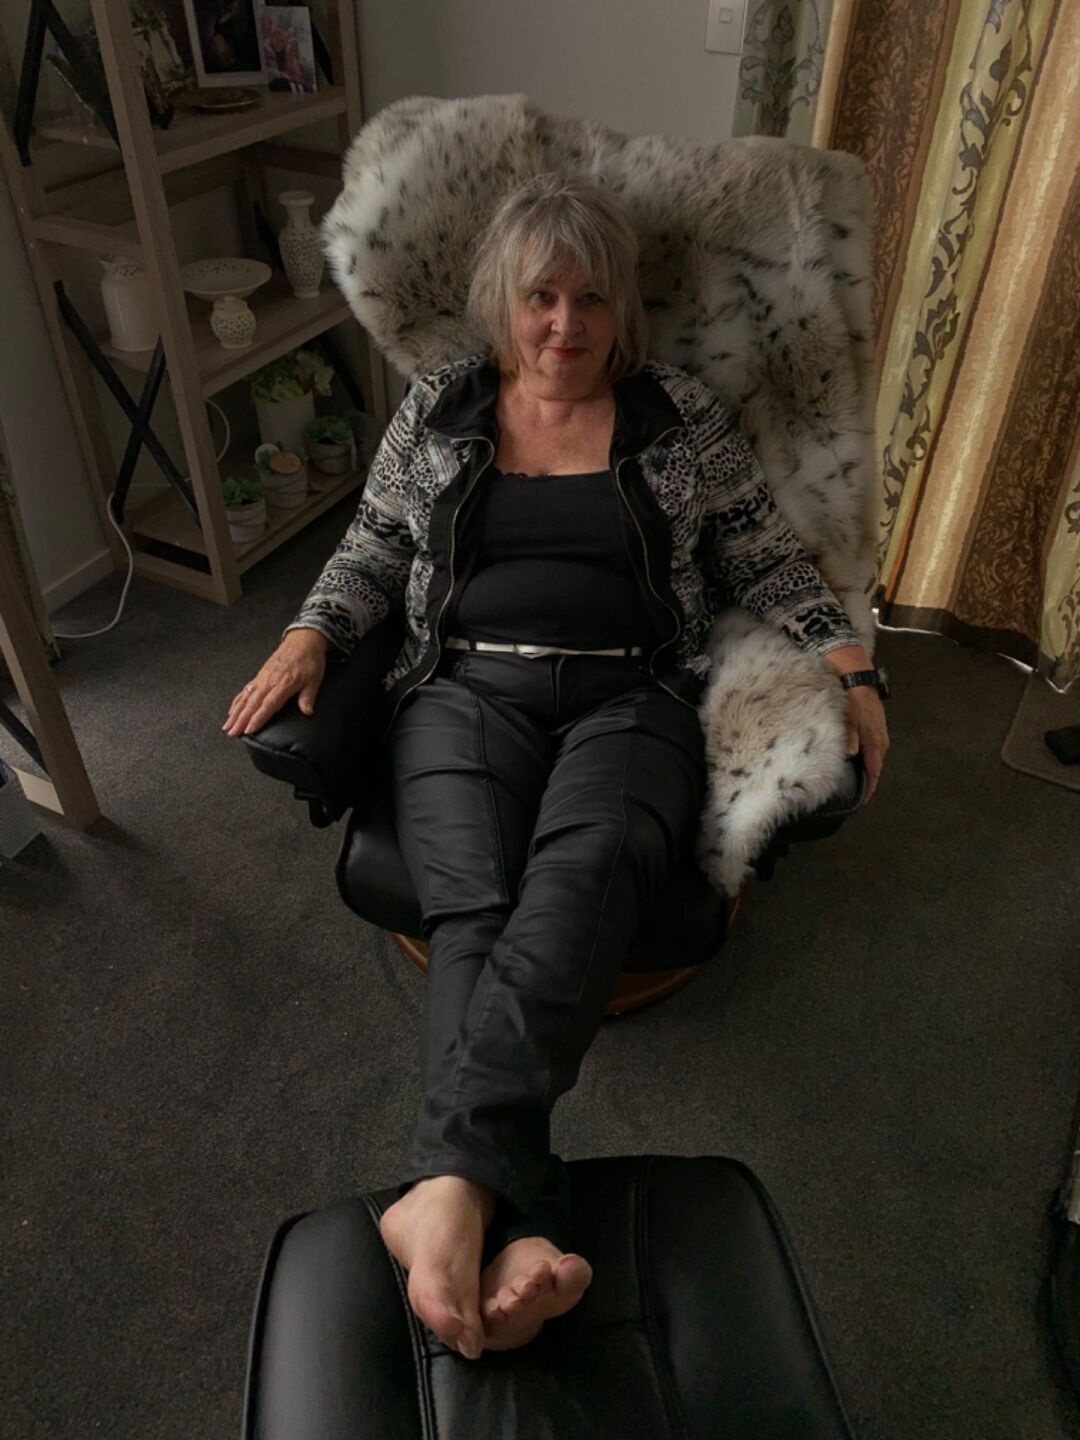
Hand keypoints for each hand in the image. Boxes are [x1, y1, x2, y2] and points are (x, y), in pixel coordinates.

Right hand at [223, 628, 328, 737]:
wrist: (303, 640)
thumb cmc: (309, 659)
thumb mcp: (314, 678)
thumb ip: (308, 696)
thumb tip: (307, 711)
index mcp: (284, 683)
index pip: (268, 704)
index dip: (258, 718)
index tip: (249, 730)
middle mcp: (269, 680)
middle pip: (252, 703)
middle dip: (240, 719)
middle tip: (232, 732)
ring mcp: (262, 677)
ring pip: (246, 697)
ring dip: (235, 713)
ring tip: (227, 726)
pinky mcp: (260, 675)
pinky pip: (246, 689)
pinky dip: (237, 701)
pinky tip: (231, 710)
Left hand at [843, 686, 888, 803]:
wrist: (860, 681)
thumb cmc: (853, 700)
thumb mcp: (849, 719)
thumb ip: (850, 737)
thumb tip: (851, 754)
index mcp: (875, 742)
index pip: (874, 772)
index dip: (869, 788)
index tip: (862, 801)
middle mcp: (881, 742)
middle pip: (875, 768)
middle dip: (868, 783)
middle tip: (856, 796)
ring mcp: (881, 736)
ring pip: (875, 759)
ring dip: (868, 771)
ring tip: (857, 782)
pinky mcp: (878, 730)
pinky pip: (874, 751)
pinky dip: (868, 759)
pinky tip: (859, 761)